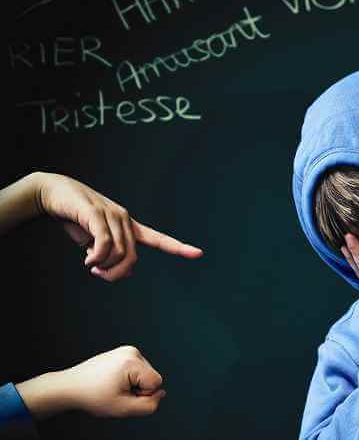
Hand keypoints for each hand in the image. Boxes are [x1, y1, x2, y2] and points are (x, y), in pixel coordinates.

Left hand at [15, 346, 165, 418]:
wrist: (70, 386)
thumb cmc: (91, 396)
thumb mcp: (123, 408)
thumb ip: (148, 405)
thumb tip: (160, 394)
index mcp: (132, 361)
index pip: (156, 382)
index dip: (143, 394)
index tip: (124, 395)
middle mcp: (131, 352)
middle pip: (151, 376)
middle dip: (138, 388)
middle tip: (117, 393)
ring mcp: (126, 350)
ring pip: (144, 373)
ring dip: (133, 383)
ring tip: (113, 387)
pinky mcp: (122, 353)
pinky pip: (137, 369)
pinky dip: (128, 378)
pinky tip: (112, 381)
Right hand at [37, 172, 202, 280]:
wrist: (51, 192)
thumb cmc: (73, 217)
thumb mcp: (94, 240)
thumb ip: (111, 253)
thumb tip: (128, 273)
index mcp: (128, 226)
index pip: (158, 238)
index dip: (178, 247)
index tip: (198, 253)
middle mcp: (124, 219)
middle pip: (132, 257)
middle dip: (116, 273)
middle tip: (98, 275)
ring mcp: (111, 215)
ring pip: (119, 252)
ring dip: (104, 267)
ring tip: (90, 266)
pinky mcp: (95, 214)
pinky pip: (104, 242)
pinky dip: (98, 257)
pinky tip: (87, 261)